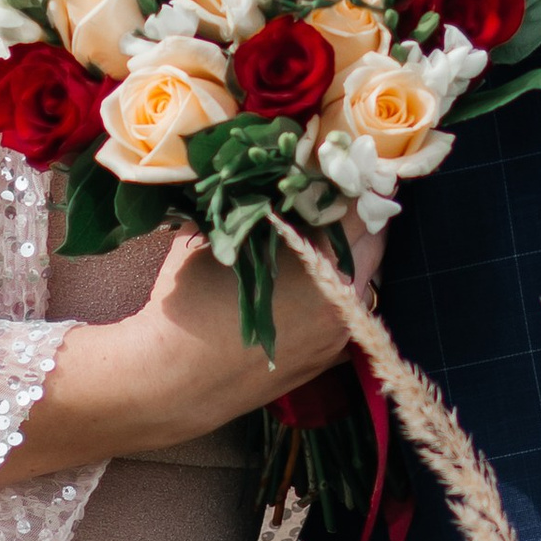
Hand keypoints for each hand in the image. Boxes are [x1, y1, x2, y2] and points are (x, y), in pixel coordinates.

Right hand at [0, 210, 384, 480]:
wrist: (169, 381)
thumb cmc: (190, 301)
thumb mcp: (221, 237)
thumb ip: (255, 205)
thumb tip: (272, 175)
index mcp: (324, 263)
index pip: (363, 206)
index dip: (354, 178)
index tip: (344, 159)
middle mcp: (345, 302)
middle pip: (371, 243)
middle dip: (355, 214)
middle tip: (332, 190)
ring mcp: (338, 337)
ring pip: (361, 279)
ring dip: (347, 253)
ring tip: (317, 231)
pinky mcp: (325, 361)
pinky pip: (344, 311)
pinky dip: (333, 288)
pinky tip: (302, 277)